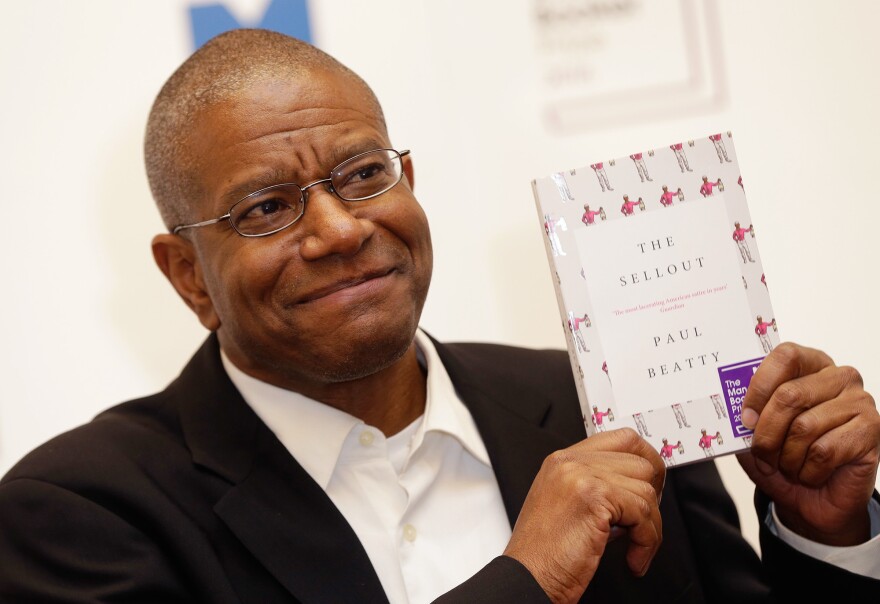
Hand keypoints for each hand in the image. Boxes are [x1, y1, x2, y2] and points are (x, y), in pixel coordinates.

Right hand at [504, 429, 664, 603]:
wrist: (526, 578)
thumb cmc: (542, 554)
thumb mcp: (566, 506)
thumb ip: (596, 487)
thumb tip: (636, 490)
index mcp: (562, 460)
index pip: (622, 439)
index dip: (646, 462)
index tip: (652, 488)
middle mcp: (570, 462)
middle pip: (640, 461)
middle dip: (654, 496)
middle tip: (647, 522)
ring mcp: (581, 476)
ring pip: (646, 489)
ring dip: (651, 526)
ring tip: (636, 548)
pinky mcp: (594, 498)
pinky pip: (643, 512)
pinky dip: (648, 541)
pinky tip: (633, 558)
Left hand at [738, 343, 879, 544]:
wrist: (814, 502)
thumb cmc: (784, 459)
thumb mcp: (755, 435)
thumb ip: (744, 415)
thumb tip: (731, 405)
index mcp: (810, 365)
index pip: (785, 357)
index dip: (759, 387)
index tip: (745, 417)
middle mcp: (838, 377)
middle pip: (789, 395)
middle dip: (767, 432)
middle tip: (762, 452)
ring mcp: (859, 402)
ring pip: (805, 426)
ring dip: (787, 456)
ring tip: (789, 465)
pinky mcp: (872, 430)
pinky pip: (825, 451)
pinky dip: (808, 470)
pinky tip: (811, 473)